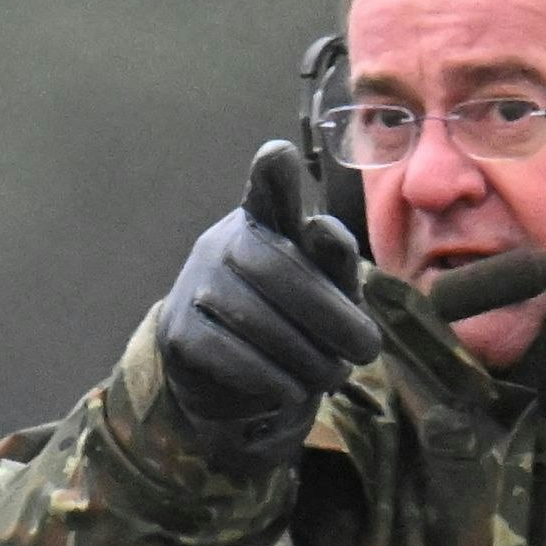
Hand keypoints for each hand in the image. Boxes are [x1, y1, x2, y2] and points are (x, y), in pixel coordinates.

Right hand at [156, 143, 380, 447]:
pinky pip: (227, 354)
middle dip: (327, 313)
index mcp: (266, 222)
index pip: (268, 191)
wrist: (234, 379)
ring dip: (305, 355)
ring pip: (253, 316)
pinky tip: (290, 391)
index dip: (274, 175)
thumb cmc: (296, 321)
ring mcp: (194, 286)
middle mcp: (223, 244)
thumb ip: (334, 261)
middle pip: (273, 266)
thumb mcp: (330, 290)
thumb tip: (321, 227)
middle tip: (367, 349)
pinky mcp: (178, 333)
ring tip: (331, 375)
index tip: (278, 154)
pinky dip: (269, 378)